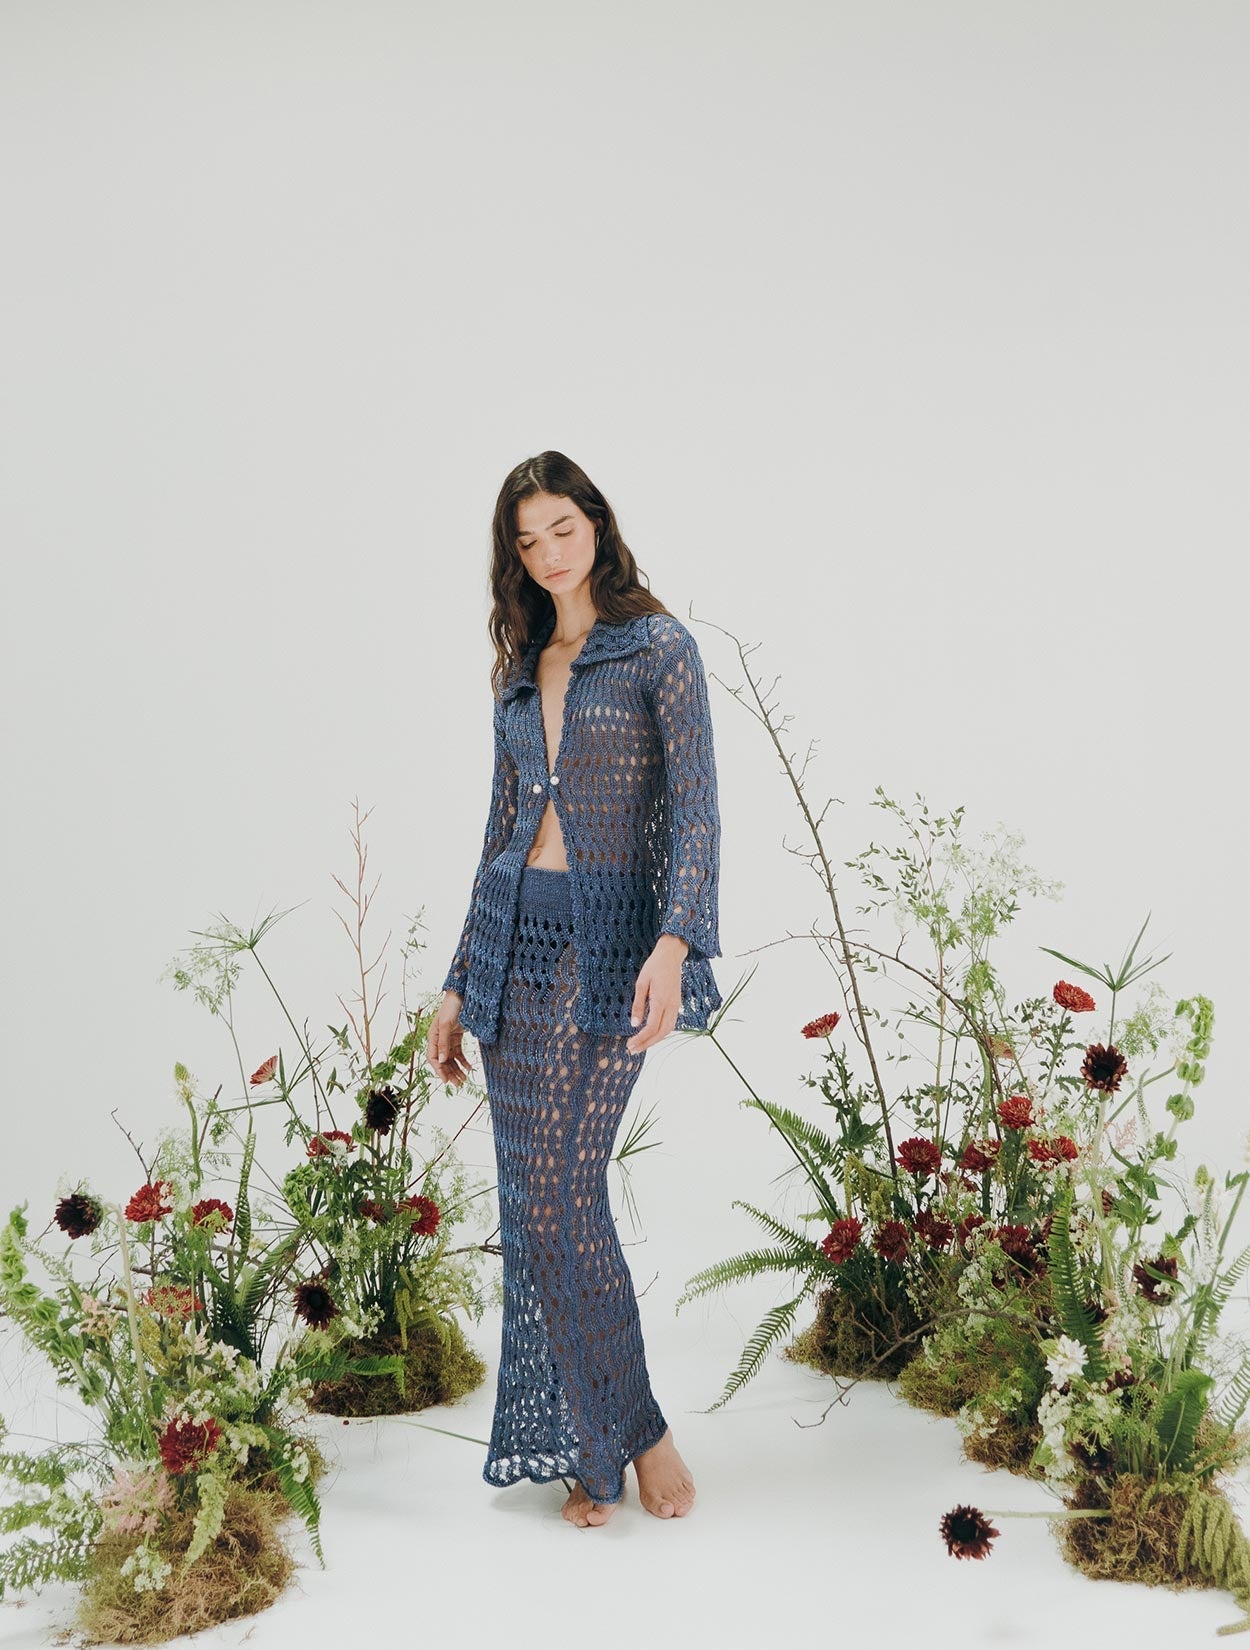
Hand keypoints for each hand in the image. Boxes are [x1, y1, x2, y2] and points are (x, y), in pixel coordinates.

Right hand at [427, 990, 473, 1088]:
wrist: (463, 994)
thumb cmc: (452, 1007)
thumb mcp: (446, 1025)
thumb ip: (443, 1043)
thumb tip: (440, 1061)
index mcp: (432, 1037)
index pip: (432, 1058)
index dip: (439, 1070)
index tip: (446, 1080)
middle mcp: (439, 1039)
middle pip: (443, 1061)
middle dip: (450, 1073)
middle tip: (459, 1084)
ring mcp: (448, 1038)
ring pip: (451, 1059)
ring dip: (457, 1069)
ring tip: (465, 1079)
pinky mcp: (457, 1036)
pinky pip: (459, 1052)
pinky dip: (464, 1061)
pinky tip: (469, 1068)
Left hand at [625, 935, 687, 1053]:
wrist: (671, 955)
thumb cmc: (654, 966)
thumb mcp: (641, 983)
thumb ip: (638, 1005)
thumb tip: (634, 1024)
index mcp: (661, 1000)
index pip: (652, 1027)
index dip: (641, 1039)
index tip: (630, 1044)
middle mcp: (671, 1006)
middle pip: (661, 1033)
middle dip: (647, 1044)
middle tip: (632, 1050)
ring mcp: (676, 1005)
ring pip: (668, 1030)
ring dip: (654, 1040)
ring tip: (641, 1045)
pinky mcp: (676, 1004)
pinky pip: (670, 1023)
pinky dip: (661, 1032)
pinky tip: (651, 1034)